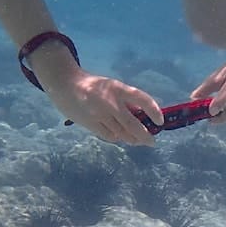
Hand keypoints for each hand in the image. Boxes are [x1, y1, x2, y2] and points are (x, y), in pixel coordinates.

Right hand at [43, 66, 162, 145]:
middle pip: (133, 125)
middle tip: (152, 142)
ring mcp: (100, 115)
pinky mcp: (90, 124)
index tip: (160, 122)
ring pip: (122, 134)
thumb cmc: (93, 86)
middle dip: (145, 137)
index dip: (154, 111)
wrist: (65, 84)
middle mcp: (111, 102)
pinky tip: (121, 137)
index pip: (142, 99)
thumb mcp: (113, 87)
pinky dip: (118, 138)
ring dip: (133, 140)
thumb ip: (127, 101)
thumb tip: (142, 115)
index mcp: (118, 88)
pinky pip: (109, 136)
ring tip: (138, 141)